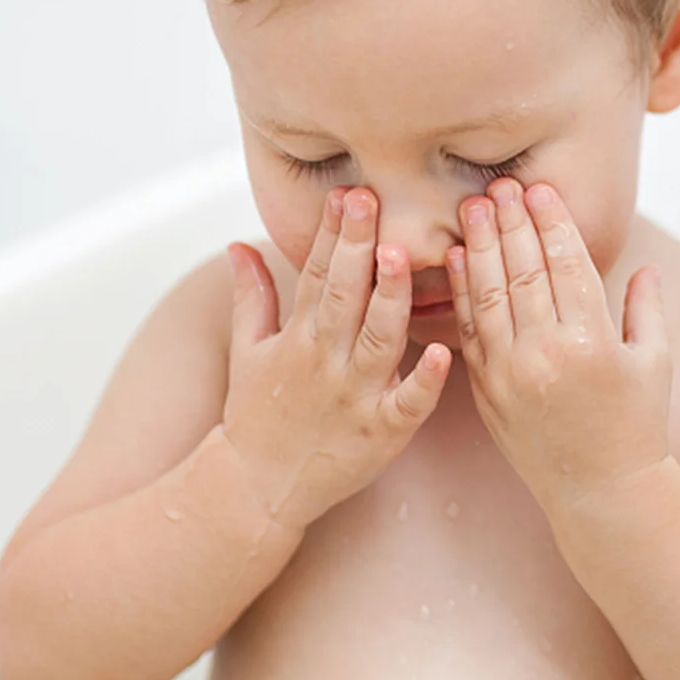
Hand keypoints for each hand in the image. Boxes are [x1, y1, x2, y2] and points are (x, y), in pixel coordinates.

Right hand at [222, 186, 451, 531]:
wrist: (257, 488)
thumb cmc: (255, 415)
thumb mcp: (246, 349)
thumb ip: (251, 294)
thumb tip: (238, 244)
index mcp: (298, 337)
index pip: (318, 273)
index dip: (333, 232)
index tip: (346, 191)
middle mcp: (326, 362)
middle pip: (345, 295)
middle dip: (358, 246)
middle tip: (371, 199)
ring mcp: (354, 398)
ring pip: (379, 339)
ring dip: (390, 299)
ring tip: (400, 256)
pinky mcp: (380, 434)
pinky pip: (406, 405)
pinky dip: (423, 382)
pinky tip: (442, 354)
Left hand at [445, 176, 671, 506]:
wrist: (600, 493)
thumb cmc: (637, 425)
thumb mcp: (655, 363)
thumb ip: (647, 309)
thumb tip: (645, 266)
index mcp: (593, 342)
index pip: (567, 265)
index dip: (551, 222)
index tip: (539, 188)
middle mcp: (547, 354)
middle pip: (524, 271)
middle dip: (510, 222)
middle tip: (498, 184)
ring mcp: (510, 373)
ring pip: (489, 294)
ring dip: (479, 246)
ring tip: (472, 207)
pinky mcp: (486, 390)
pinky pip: (469, 330)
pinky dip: (460, 291)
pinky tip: (455, 259)